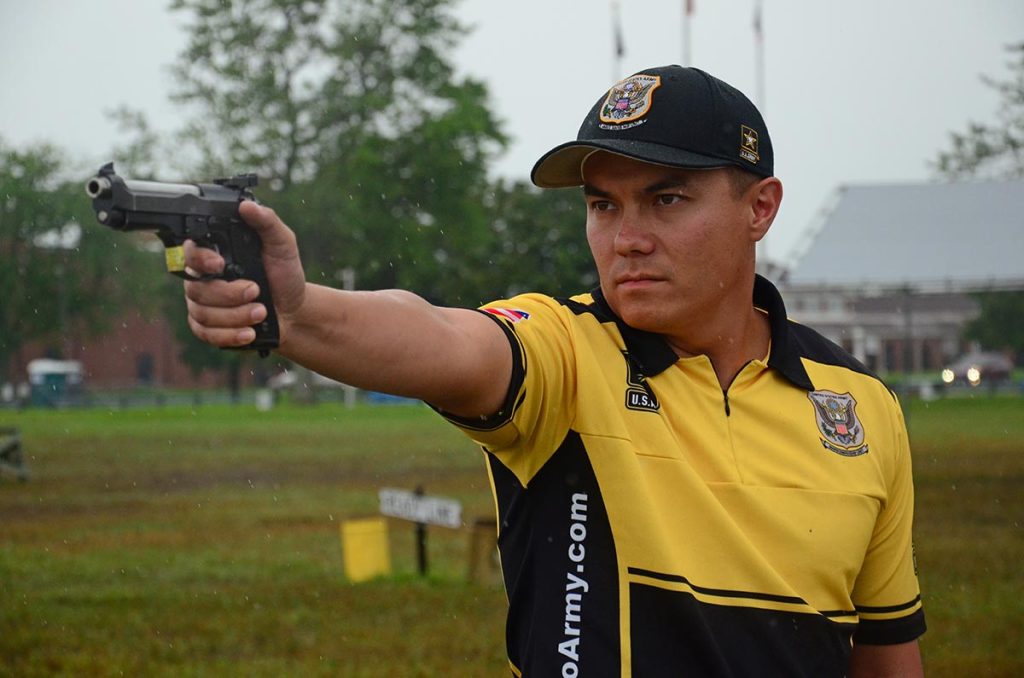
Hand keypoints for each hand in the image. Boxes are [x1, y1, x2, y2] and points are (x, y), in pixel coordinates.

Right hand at [183, 201, 305, 346]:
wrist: (295, 312)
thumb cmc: (285, 275)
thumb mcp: (283, 245)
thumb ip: (267, 223)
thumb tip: (247, 205)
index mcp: (215, 255)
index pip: (190, 253)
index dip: (200, 260)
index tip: (221, 266)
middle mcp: (203, 279)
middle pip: (196, 288)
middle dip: (229, 294)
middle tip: (256, 291)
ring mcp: (203, 304)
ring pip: (203, 313)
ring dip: (235, 316)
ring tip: (262, 312)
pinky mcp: (208, 328)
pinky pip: (206, 334)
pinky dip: (229, 335)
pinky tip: (249, 332)